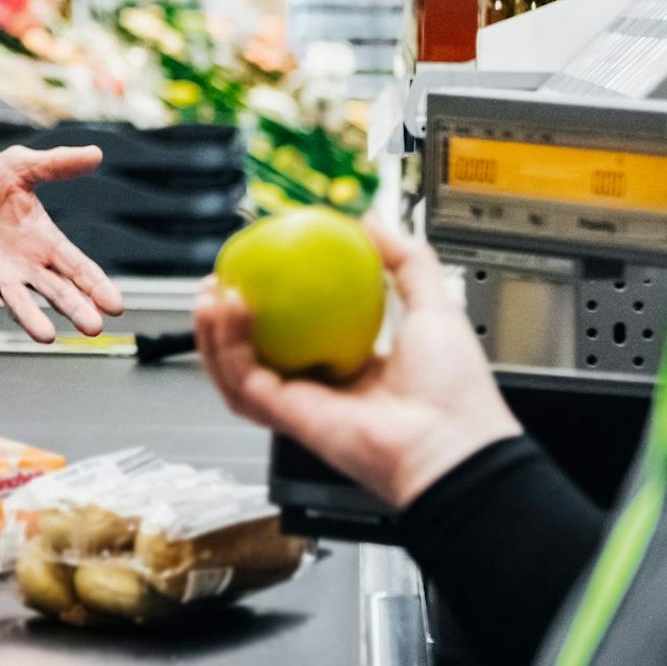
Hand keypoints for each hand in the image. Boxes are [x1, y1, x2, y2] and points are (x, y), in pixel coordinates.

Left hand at [0, 146, 123, 343]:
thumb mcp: (20, 167)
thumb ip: (56, 163)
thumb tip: (95, 153)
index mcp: (45, 242)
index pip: (78, 268)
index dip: (96, 285)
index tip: (115, 305)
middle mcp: (27, 267)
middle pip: (58, 293)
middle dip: (76, 310)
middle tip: (93, 328)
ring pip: (21, 304)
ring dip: (33, 321)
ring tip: (46, 336)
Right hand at [194, 212, 520, 509]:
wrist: (454, 444)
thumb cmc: (455, 392)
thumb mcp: (435, 306)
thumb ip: (407, 261)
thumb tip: (372, 221)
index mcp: (354, 364)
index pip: (298, 330)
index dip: (271, 303)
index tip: (258, 270)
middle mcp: (322, 385)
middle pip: (255, 351)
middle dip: (226, 319)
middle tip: (219, 282)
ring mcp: (302, 403)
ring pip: (236, 368)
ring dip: (215, 332)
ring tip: (211, 294)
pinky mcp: (288, 417)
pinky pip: (244, 379)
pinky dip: (228, 346)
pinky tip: (228, 311)